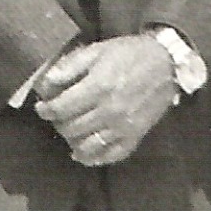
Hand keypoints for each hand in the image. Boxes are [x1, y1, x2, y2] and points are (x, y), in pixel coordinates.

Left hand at [30, 34, 179, 168]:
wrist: (168, 63)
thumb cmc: (129, 54)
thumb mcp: (96, 51)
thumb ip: (68, 67)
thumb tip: (45, 84)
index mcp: (98, 88)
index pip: (61, 109)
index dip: (46, 110)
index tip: (42, 108)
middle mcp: (111, 111)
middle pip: (71, 128)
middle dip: (58, 123)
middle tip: (57, 116)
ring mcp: (125, 126)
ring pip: (88, 145)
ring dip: (72, 141)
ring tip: (69, 131)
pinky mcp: (137, 135)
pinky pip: (113, 155)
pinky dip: (95, 158)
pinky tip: (82, 154)